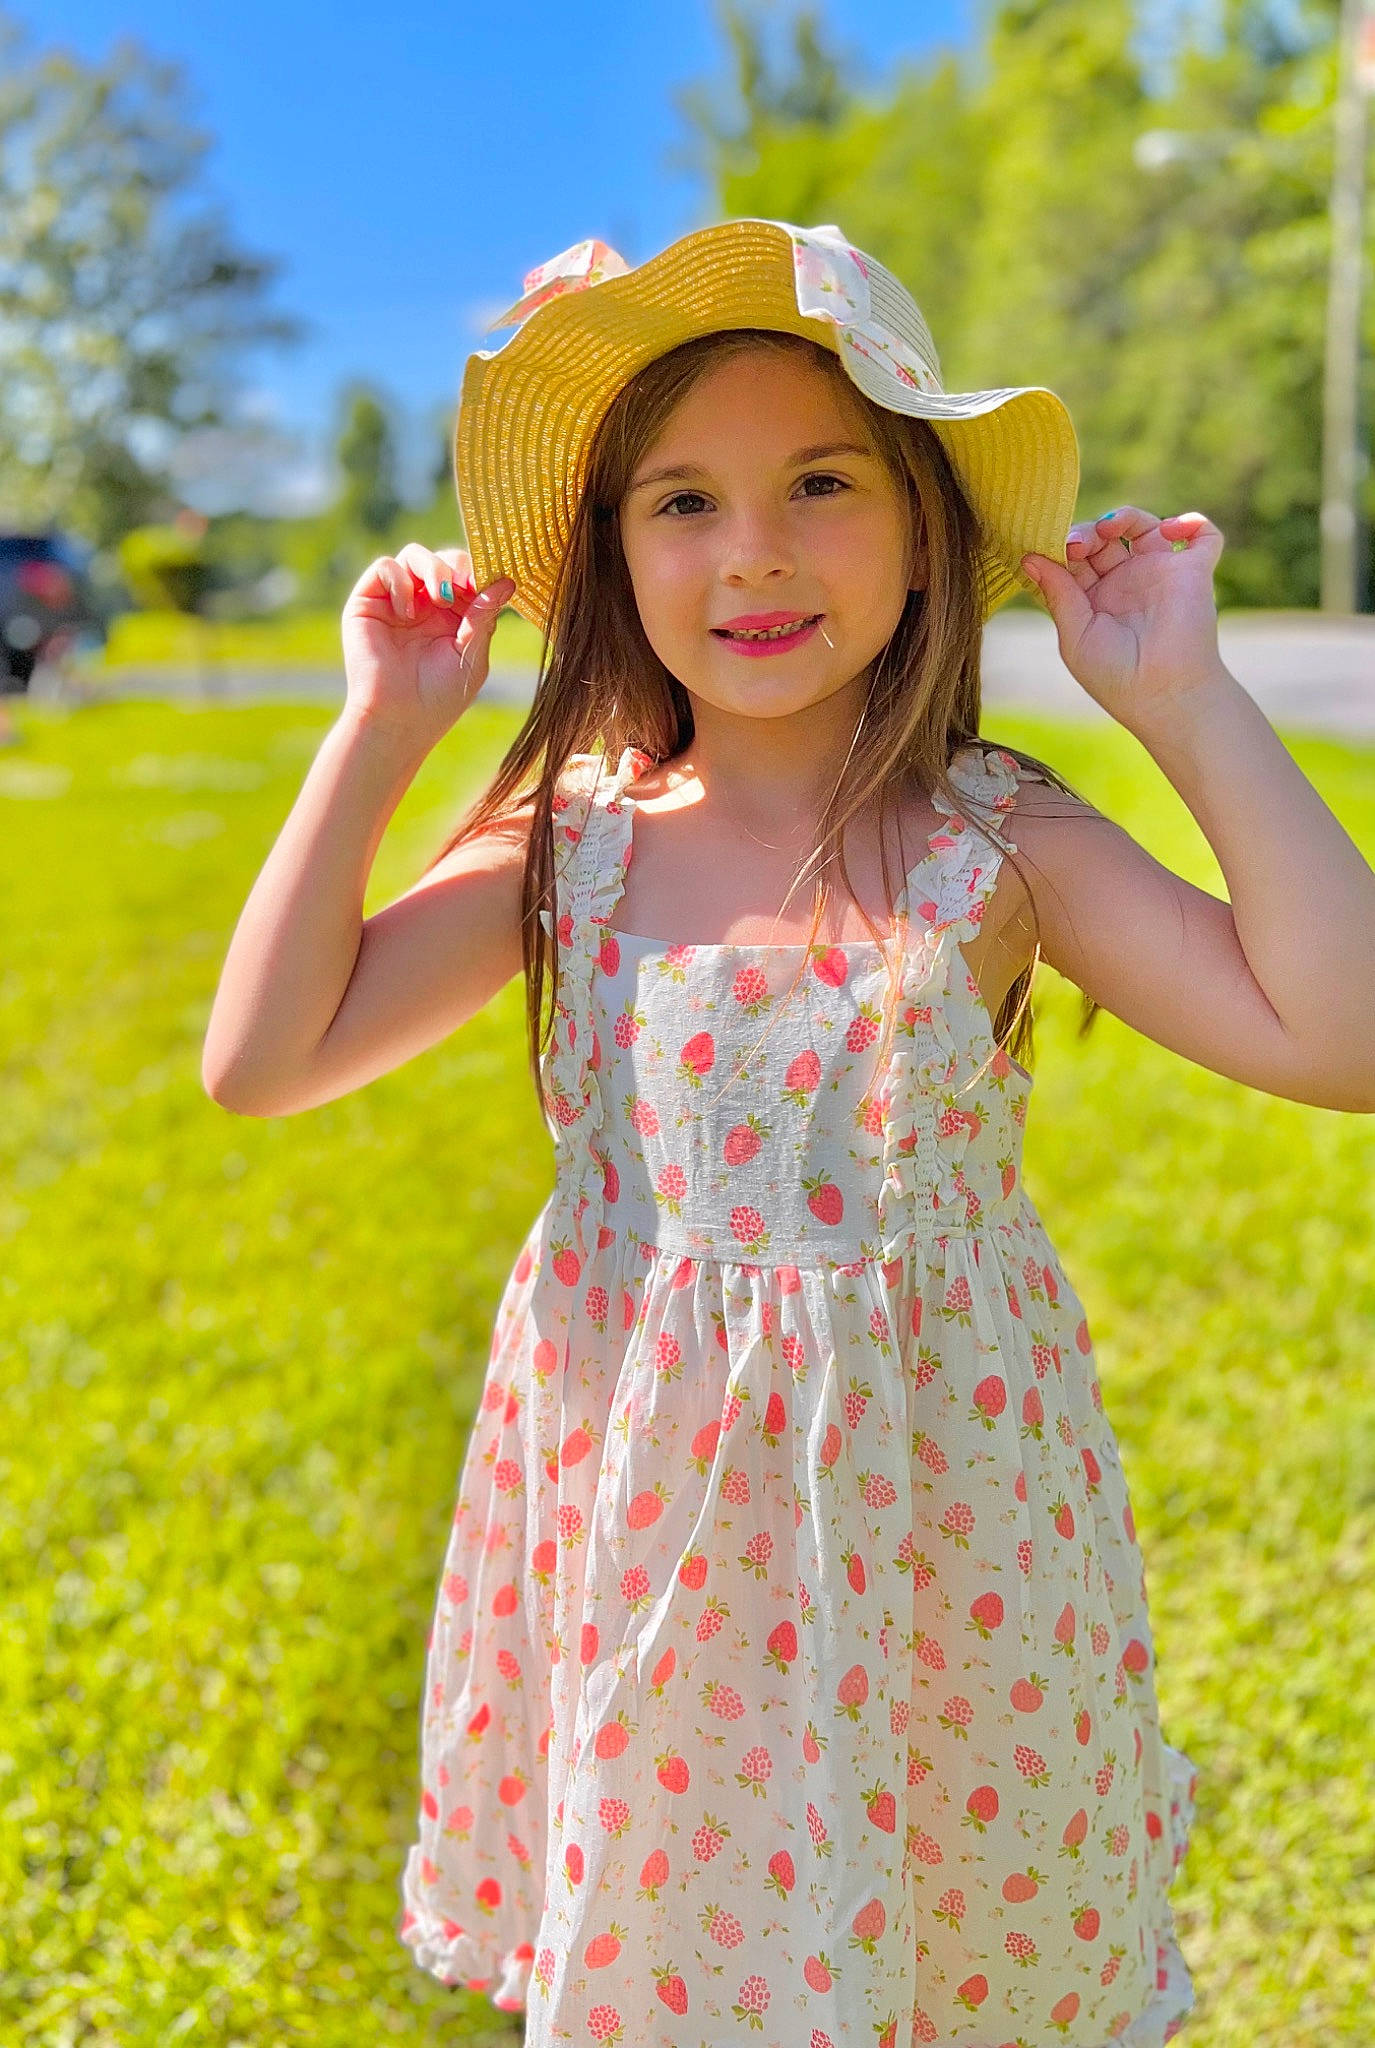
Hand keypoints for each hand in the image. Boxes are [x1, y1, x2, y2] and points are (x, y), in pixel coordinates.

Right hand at [340, 543, 515, 742]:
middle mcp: (424, 604)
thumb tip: (507, 581)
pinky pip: (384, 567)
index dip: (479, 571)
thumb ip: (484, 616)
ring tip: (441, 597)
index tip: (490, 579)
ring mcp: (396, 600)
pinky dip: (400, 580)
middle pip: (443, 559)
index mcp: (453, 616)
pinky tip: (409, 612)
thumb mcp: (472, 655)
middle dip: (457, 566)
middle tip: (465, 586)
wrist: (399, 719)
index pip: (467, 576)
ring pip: (414, 555)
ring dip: (433, 568)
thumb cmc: (438, 697)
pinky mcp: (368, 601)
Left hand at [1021, 508, 1228, 732]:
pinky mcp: (1193, 571)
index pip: (1075, 559)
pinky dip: (1193, 522)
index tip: (1053, 549)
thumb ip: (1057, 594)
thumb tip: (1029, 557)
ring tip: (1111, 528)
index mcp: (1094, 600)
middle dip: (1087, 531)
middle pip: (1104, 537)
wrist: (1164, 694)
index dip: (1062, 547)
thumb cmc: (1115, 676)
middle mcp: (1126, 584)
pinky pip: (1203, 535)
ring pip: (1145, 526)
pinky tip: (1171, 529)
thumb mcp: (1075, 635)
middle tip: (1078, 544)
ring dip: (1125, 516)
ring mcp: (1160, 575)